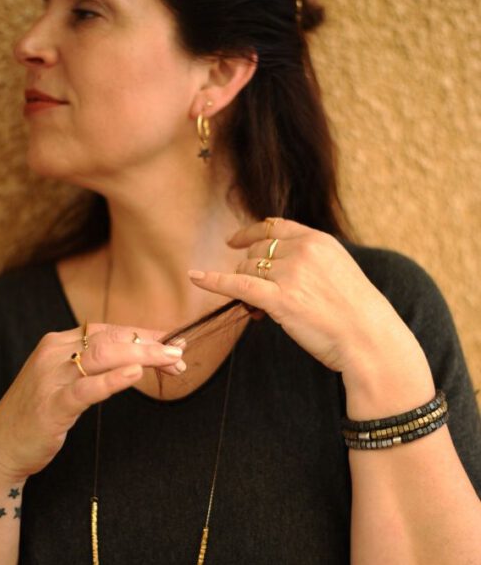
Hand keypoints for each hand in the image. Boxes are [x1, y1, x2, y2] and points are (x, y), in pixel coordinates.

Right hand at [0, 324, 186, 481]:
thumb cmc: (37, 416)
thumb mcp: (64, 382)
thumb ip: (93, 367)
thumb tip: (134, 359)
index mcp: (58, 344)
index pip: (108, 330)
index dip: (143, 334)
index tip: (172, 342)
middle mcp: (53, 354)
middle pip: (110, 338)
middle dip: (149, 344)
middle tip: (179, 354)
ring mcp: (50, 379)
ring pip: (102, 355)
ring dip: (142, 355)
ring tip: (170, 360)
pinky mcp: (51, 406)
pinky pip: (86, 388)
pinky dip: (113, 379)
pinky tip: (135, 375)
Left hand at [188, 217, 411, 377]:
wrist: (368, 337)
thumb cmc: (356, 313)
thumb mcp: (339, 272)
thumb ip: (311, 262)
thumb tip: (277, 267)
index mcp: (318, 240)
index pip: (275, 227)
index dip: (250, 232)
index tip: (235, 240)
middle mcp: (302, 251)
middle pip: (257, 250)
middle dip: (250, 269)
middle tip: (257, 297)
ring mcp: (290, 273)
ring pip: (248, 269)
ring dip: (245, 288)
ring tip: (260, 311)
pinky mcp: (279, 299)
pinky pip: (238, 284)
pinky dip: (214, 280)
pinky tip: (196, 278)